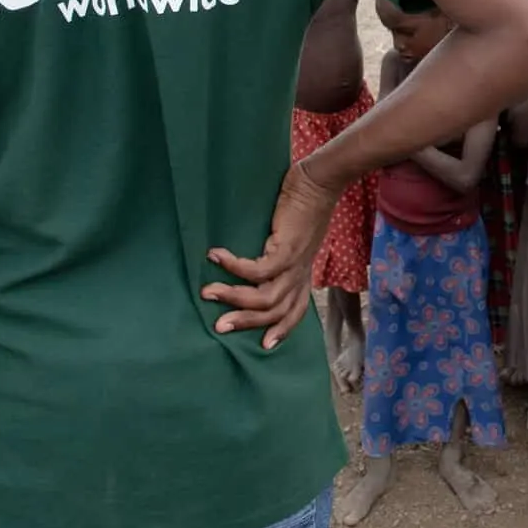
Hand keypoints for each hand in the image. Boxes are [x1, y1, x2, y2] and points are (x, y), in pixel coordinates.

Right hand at [204, 160, 342, 349]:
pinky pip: (259, 270)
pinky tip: (216, 256)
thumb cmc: (303, 205)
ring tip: (208, 292)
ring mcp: (295, 263)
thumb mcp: (293, 238)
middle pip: (275, 312)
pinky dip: (235, 267)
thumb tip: (253, 259)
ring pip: (265, 297)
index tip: (265, 345)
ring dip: (234, 298)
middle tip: (219, 327)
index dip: (282, 330)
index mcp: (302, 275)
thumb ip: (278, 254)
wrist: (320, 181)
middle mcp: (300, 274)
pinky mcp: (287, 248)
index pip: (295, 311)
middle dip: (245, 322)